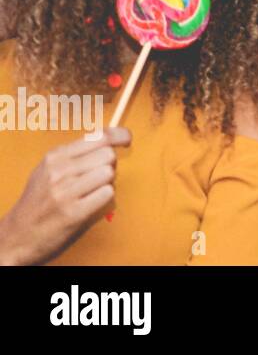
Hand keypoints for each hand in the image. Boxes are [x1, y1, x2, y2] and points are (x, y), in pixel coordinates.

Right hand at [0, 128, 130, 264]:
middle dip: (109, 166)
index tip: (127, 139)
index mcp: (54, 157)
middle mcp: (59, 170)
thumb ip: (74, 155)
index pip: (99, 136)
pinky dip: (104, 200)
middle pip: (108, 155)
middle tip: (96, 180)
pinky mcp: (74, 212)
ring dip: (106, 184)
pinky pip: (108, 194)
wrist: (16, 237)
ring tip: (89, 194)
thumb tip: (110, 141)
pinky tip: (89, 205)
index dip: (119, 136)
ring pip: (109, 173)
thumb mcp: (47, 171)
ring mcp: (66, 191)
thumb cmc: (38, 203)